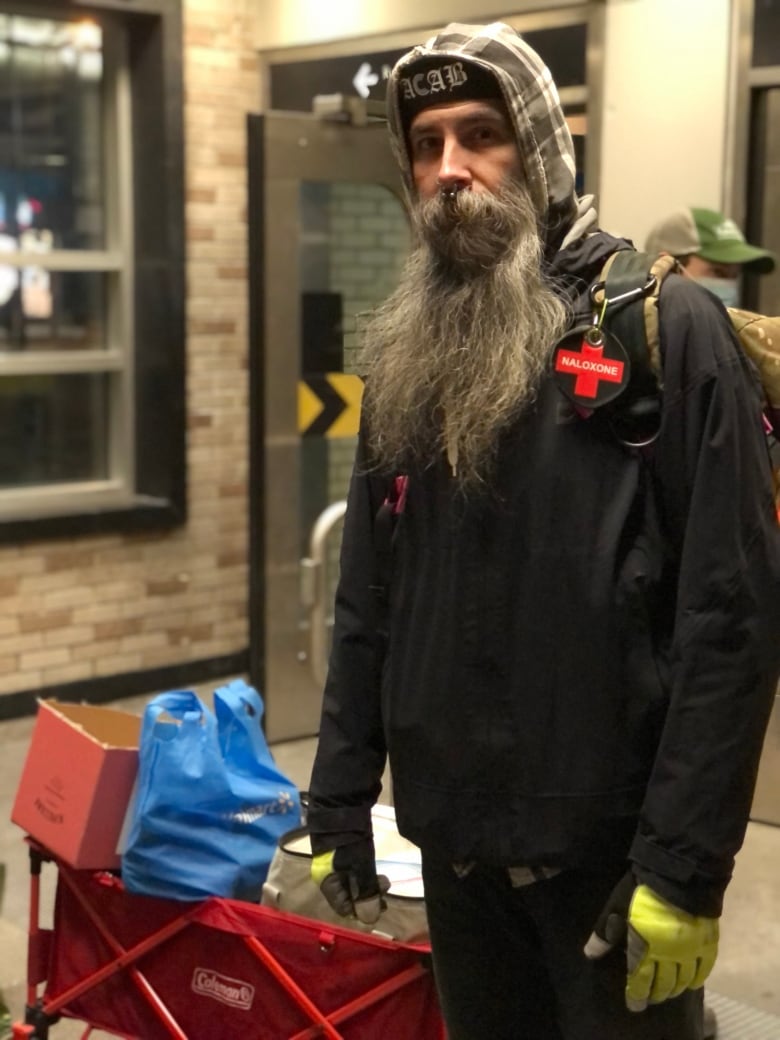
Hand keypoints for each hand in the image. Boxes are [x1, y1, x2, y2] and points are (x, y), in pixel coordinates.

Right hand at [311, 838, 389, 924]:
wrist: (342, 807)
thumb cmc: (349, 840)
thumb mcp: (360, 867)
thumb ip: (365, 892)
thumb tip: (370, 919)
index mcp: (327, 883)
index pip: (344, 908)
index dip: (362, 911)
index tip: (380, 906)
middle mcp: (329, 878)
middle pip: (349, 898)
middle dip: (368, 898)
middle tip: (385, 894)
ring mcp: (336, 866)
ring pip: (354, 886)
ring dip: (370, 888)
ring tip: (385, 883)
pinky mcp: (344, 856)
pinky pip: (355, 875)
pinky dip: (366, 878)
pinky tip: (377, 875)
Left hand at [584, 871, 718, 1010]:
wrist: (679, 875)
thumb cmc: (642, 889)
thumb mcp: (617, 906)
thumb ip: (605, 932)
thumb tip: (591, 954)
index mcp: (645, 948)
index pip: (640, 980)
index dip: (636, 996)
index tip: (634, 1006)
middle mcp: (669, 956)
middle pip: (663, 984)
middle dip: (655, 994)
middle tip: (651, 999)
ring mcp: (691, 952)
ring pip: (683, 980)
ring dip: (674, 989)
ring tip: (668, 993)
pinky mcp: (708, 943)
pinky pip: (704, 969)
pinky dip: (697, 980)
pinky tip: (692, 983)